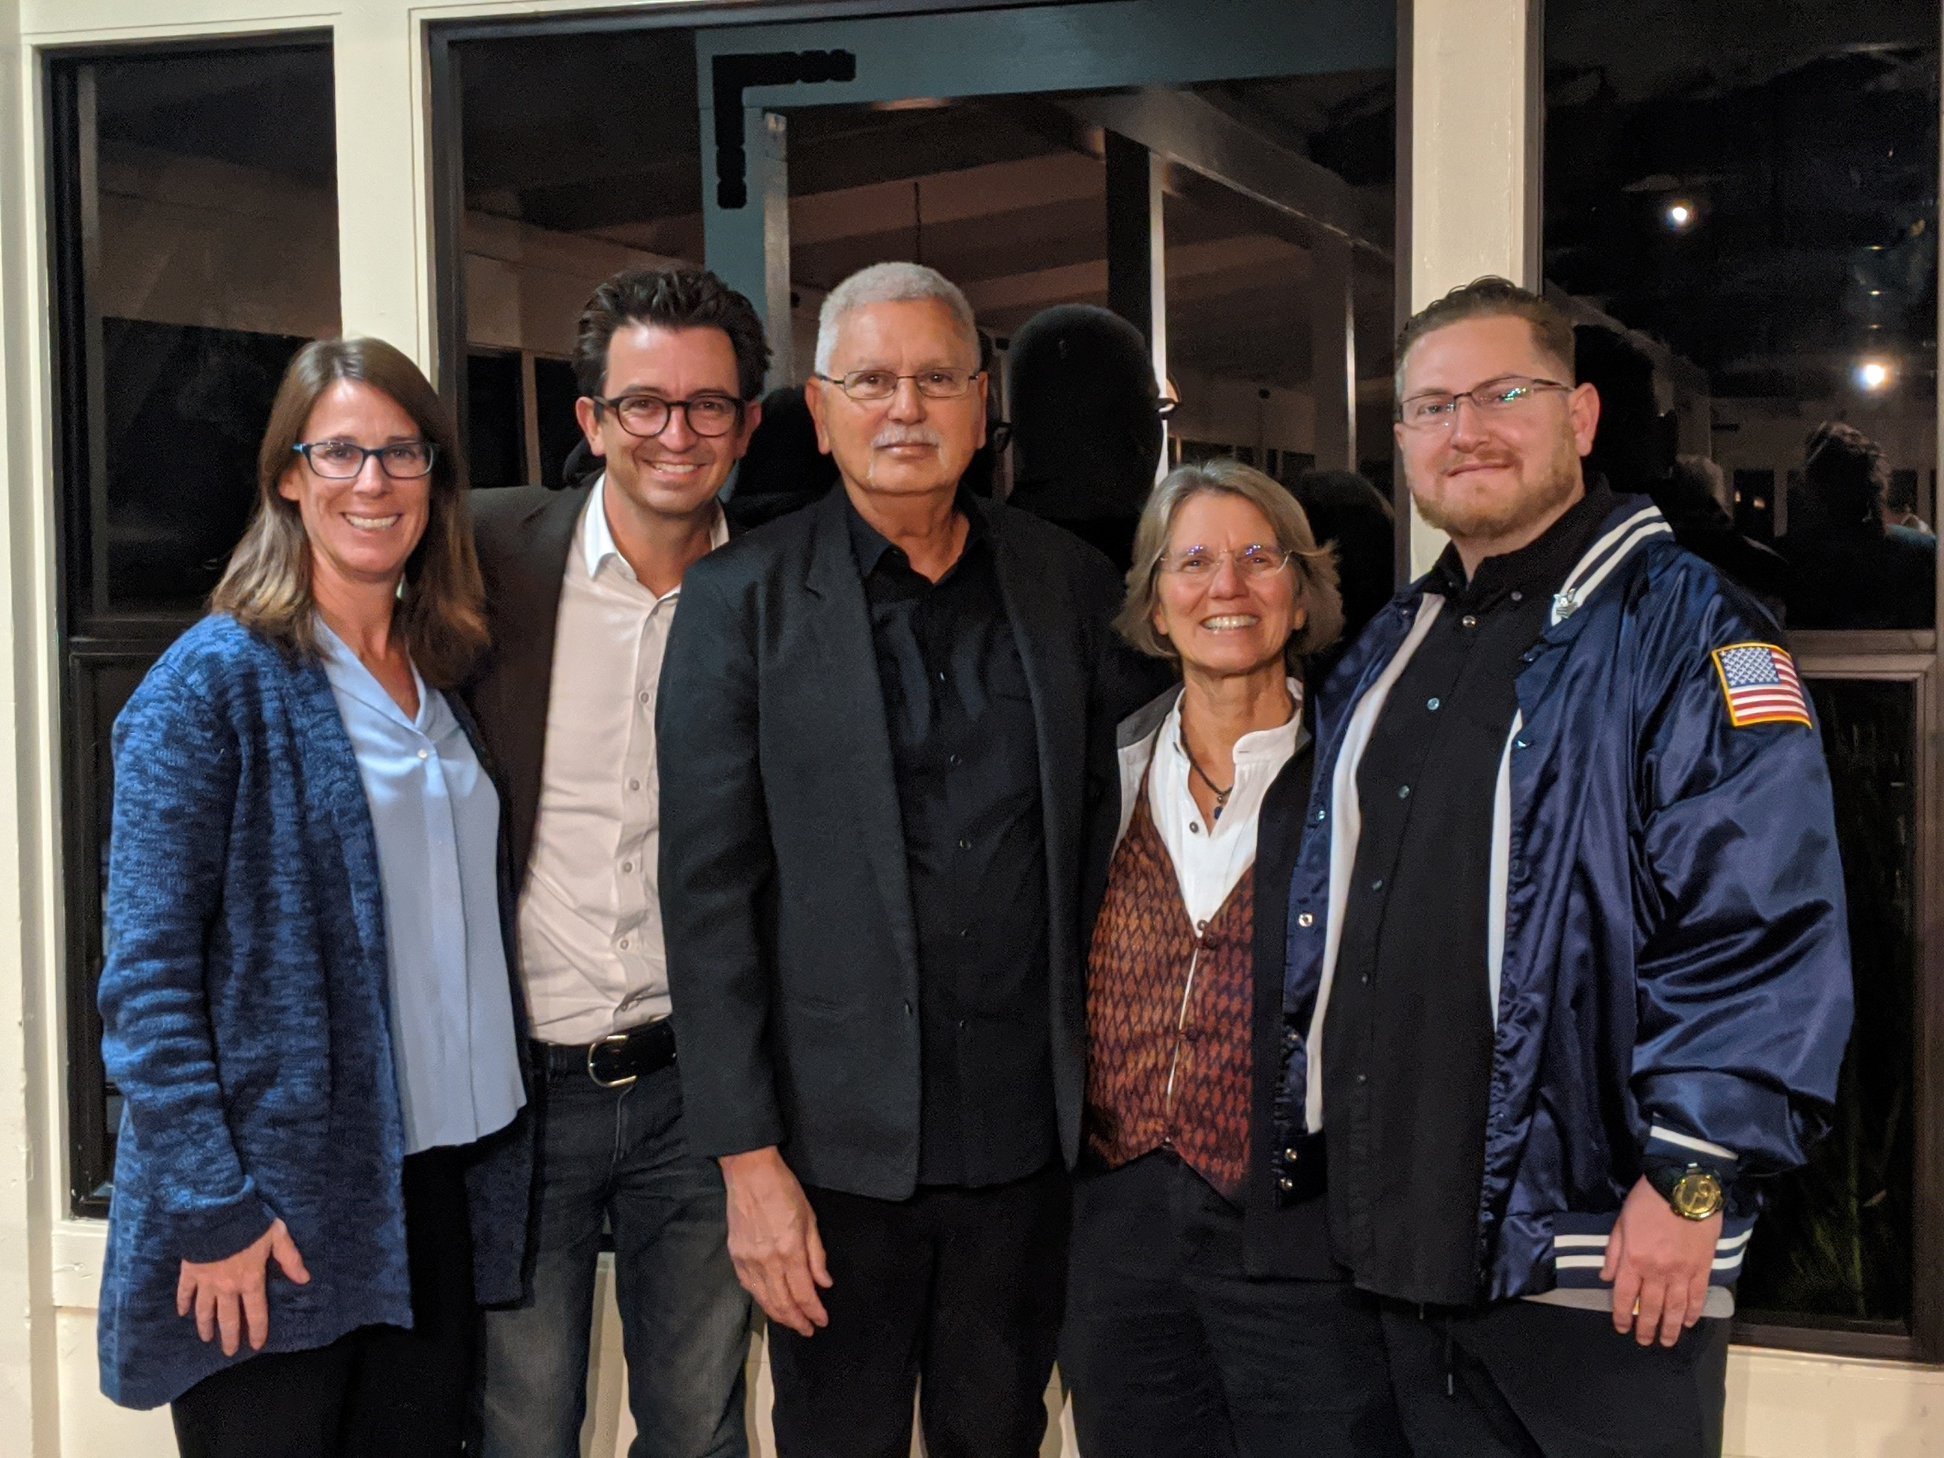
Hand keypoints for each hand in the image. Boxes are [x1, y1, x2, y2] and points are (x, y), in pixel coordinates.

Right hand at [177, 1218, 310, 1355]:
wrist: (216, 1213)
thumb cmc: (250, 1223)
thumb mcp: (278, 1237)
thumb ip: (290, 1259)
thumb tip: (304, 1279)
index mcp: (251, 1280)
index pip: (256, 1312)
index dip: (258, 1330)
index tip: (256, 1345)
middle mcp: (227, 1287)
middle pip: (228, 1319)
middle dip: (230, 1337)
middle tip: (229, 1352)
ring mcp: (206, 1282)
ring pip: (204, 1311)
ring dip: (205, 1327)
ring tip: (207, 1339)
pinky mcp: (189, 1273)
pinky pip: (184, 1293)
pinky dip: (183, 1304)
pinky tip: (182, 1314)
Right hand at [720, 1146, 830, 1337]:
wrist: (749, 1173)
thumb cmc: (784, 1190)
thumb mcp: (810, 1218)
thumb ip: (816, 1254)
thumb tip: (824, 1283)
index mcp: (790, 1250)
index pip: (804, 1292)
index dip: (814, 1311)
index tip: (822, 1321)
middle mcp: (768, 1261)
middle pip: (783, 1302)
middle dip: (797, 1320)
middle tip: (808, 1330)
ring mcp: (748, 1260)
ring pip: (764, 1299)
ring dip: (779, 1315)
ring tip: (792, 1323)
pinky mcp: (735, 1256)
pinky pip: (749, 1287)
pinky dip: (761, 1300)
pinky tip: (769, 1305)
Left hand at [1601, 1176, 1720, 1347]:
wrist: (1684, 1187)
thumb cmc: (1647, 1201)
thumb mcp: (1621, 1222)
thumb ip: (1614, 1253)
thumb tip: (1607, 1278)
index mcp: (1634, 1260)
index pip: (1625, 1297)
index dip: (1622, 1316)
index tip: (1622, 1328)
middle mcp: (1657, 1272)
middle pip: (1651, 1308)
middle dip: (1647, 1328)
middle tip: (1645, 1341)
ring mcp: (1682, 1272)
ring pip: (1676, 1309)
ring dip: (1672, 1328)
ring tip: (1668, 1342)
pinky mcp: (1702, 1268)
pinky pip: (1698, 1296)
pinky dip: (1694, 1312)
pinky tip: (1690, 1322)